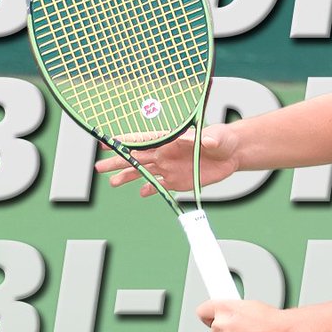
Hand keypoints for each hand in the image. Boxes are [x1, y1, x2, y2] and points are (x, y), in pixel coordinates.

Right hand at [94, 123, 240, 195]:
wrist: (232, 154)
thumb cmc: (222, 139)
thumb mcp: (215, 138)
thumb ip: (208, 139)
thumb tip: (206, 141)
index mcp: (169, 141)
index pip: (142, 141)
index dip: (124, 142)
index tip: (106, 143)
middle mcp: (165, 154)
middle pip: (136, 158)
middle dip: (117, 162)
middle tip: (99, 167)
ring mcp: (170, 168)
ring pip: (144, 173)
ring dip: (128, 177)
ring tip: (113, 183)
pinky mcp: (179, 181)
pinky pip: (160, 186)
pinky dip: (151, 190)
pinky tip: (142, 194)